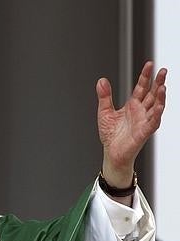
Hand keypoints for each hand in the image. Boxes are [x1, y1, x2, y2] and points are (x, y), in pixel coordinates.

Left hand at [97, 61, 166, 189]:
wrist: (112, 152)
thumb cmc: (111, 135)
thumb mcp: (104, 112)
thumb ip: (104, 96)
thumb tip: (101, 81)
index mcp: (132, 105)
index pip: (141, 87)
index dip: (145, 76)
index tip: (149, 64)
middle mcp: (140, 111)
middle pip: (152, 94)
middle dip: (158, 82)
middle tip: (163, 70)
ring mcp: (144, 121)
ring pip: (156, 106)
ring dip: (160, 96)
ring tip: (163, 86)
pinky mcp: (144, 132)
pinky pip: (153, 121)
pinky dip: (157, 113)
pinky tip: (160, 105)